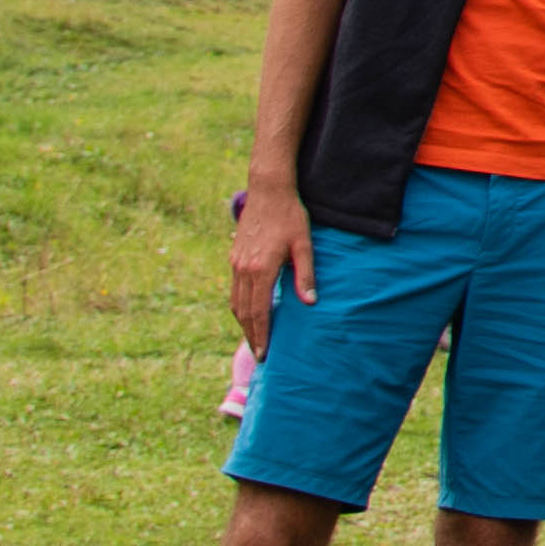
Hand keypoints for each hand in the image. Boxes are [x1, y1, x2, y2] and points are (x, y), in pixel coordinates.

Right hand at [225, 182, 317, 347]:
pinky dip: (239, 306)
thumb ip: (305, 275)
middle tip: (259, 354)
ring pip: (236, 302)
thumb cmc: (291, 216)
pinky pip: (234, 289)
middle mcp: (244, 270)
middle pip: (245, 312)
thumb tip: (310, 303)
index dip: (261, 334)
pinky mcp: (234, 257)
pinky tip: (248, 313)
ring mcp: (236, 264)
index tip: (264, 353)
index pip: (259, 311)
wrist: (268, 190)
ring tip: (253, 339)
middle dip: (252, 335)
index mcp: (261, 269)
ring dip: (243, 323)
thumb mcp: (304, 245)